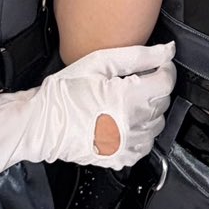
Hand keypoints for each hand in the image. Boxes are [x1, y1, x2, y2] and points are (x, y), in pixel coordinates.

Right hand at [34, 42, 176, 169]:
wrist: (41, 123)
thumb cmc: (63, 93)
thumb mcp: (99, 63)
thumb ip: (138, 55)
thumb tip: (166, 50)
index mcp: (127, 98)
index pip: (166, 82)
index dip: (165, 69)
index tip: (158, 64)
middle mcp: (131, 125)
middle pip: (163, 103)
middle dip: (155, 88)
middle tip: (136, 79)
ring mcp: (126, 145)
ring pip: (157, 125)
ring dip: (149, 110)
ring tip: (128, 100)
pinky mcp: (120, 158)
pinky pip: (145, 145)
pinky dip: (141, 132)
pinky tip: (126, 121)